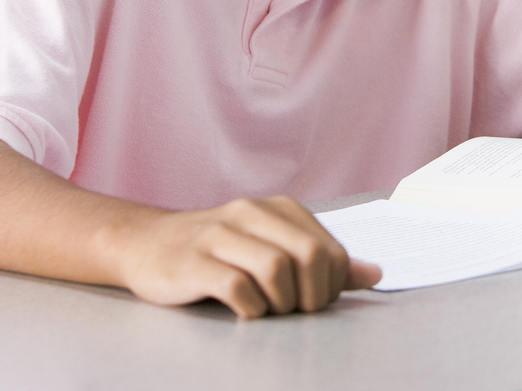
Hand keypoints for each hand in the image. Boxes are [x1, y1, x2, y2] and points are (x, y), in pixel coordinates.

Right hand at [113, 196, 381, 317]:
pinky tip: (247, 312)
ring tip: (273, 310)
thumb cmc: (218, 251)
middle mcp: (251, 214)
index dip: (333, 284)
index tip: (316, 300)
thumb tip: (374, 274)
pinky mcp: (192, 262)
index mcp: (279, 209)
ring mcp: (219, 236)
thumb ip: (322, 259)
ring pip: (276, 268)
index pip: (330, 248)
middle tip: (299, 311)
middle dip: (314, 294)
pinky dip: (251, 307)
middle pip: (310, 255)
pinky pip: (236, 286)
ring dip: (283, 302)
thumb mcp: (273, 246)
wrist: (146, 244)